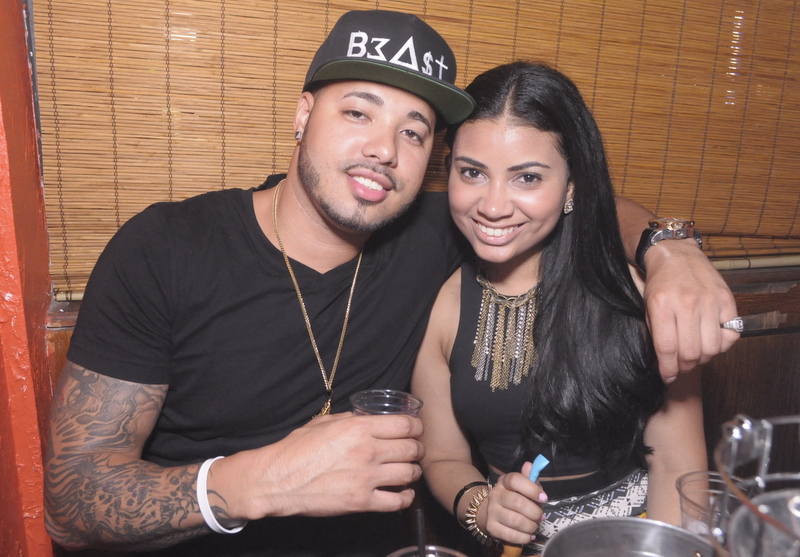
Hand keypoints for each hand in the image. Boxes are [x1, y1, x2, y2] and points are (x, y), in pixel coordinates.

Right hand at [213, 412, 424, 519]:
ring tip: (409, 471)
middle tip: (414, 450)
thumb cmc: (296, 449)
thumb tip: (366, 417)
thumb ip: (350, 418)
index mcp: (359, 428)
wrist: (277, 480)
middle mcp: (368, 450)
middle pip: (411, 448)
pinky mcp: (361, 501)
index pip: (405, 424)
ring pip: (409, 473)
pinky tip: (404, 493)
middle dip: (417, 448)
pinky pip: (397, 501)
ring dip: (413, 472)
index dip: (417, 426)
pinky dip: (406, 498)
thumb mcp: (324, 423)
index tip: (416, 430)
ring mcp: (366, 478)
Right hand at [479, 462, 545, 545]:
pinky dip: (524, 537)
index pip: (515, 480)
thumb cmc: (513, 499)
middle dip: (534, 512)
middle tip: (540, 517)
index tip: (544, 498)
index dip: (532, 489)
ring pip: (516, 521)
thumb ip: (530, 479)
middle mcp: (495, 494)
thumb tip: (530, 465)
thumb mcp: (523, 487)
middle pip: (517, 502)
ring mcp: (492, 511)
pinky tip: (529, 535)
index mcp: (504, 482)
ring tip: (534, 526)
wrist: (490, 513)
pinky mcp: (491, 528)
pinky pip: (511, 535)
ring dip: (531, 526)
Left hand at [643, 238, 739, 381]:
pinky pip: (730, 334)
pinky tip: (711, 341)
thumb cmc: (659, 282)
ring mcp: (708, 300)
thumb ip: (655, 331)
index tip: (668, 377)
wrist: (675, 253)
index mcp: (661, 305)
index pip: (667, 349)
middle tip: (680, 367)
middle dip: (684, 367)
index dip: (668, 369)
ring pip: (712, 348)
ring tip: (696, 355)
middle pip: (690, 352)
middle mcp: (686, 303)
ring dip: (704, 359)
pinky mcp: (726, 299)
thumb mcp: (647, 304)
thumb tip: (665, 363)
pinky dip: (722, 345)